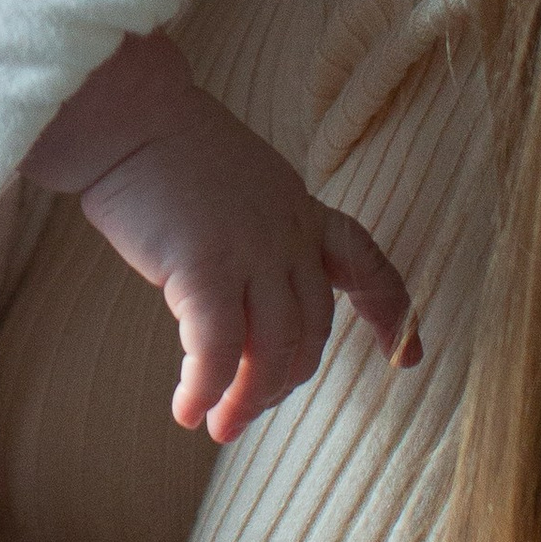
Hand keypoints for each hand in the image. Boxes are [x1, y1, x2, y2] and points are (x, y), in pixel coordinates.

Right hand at [28, 31, 416, 443]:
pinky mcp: (206, 268)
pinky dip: (206, 389)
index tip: (411, 357)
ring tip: (219, 426)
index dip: (392, 313)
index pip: (365, 263)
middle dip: (284, 382)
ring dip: (248, 400)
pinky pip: (217, 350)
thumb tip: (239, 296)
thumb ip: (253, 234)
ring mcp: (252, 251)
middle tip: (248, 413)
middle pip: (310, 331)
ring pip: (272, 350)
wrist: (129, 115)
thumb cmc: (162, 148)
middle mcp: (288, 234)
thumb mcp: (235, 185)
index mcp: (299, 210)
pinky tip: (187, 411)